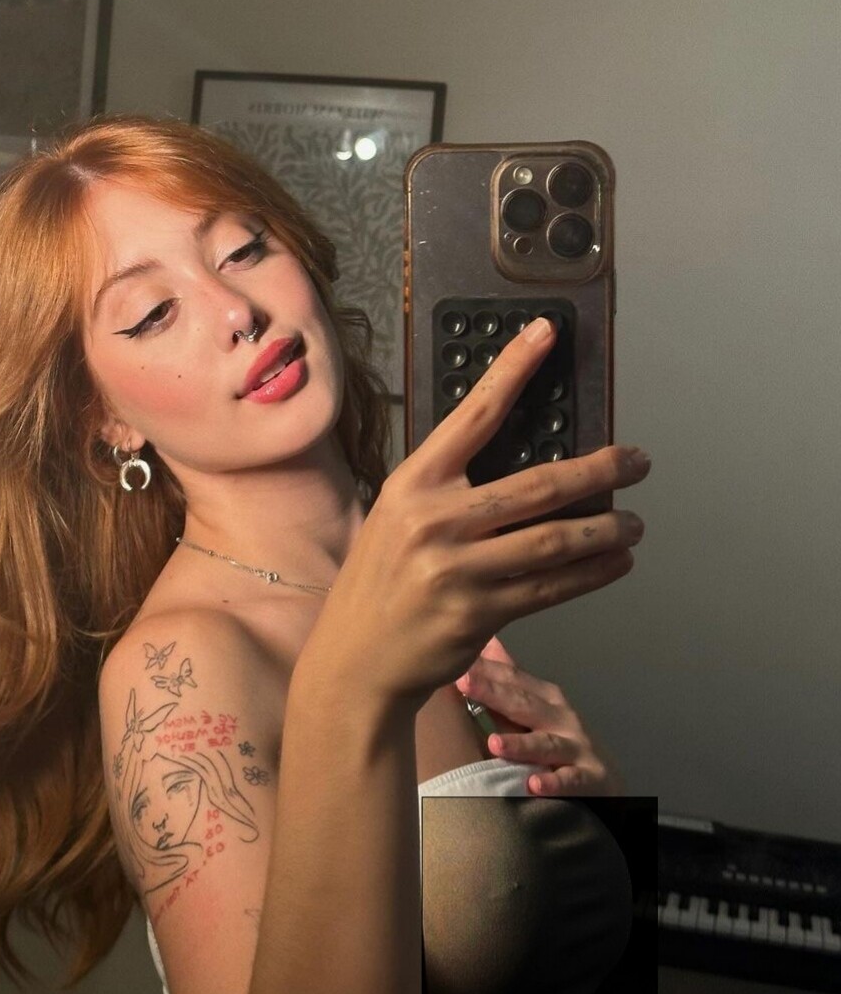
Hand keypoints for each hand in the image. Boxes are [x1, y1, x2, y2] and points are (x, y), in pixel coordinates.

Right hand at [300, 316, 650, 706]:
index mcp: (412, 485)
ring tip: (633, 524)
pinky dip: (593, 574)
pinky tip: (614, 563)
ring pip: (555, 540)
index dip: (513, 371)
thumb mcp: (397, 520)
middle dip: (600, 470)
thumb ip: (448, 493)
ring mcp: (457, 569)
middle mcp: (434, 520)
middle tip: (636, 461)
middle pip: (538, 484)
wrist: (356, 658)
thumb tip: (525, 475)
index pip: (473, 415)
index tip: (546, 335)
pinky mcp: (478, 612)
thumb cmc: (380, 584)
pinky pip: (552, 587)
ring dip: (607, 530)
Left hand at [456, 641, 626, 796]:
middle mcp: (561, 717)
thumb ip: (509, 678)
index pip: (511, 679)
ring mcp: (576, 747)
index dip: (484, 669)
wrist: (603, 778)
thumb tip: (485, 642)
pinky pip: (570, 780)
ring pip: (545, 744)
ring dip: (520, 744)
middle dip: (493, 693)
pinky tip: (534, 784)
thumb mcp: (535, 706)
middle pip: (523, 704)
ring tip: (494, 743)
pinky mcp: (589, 778)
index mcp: (544, 697)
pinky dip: (553, 782)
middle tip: (464, 683)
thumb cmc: (559, 737)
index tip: (455, 661)